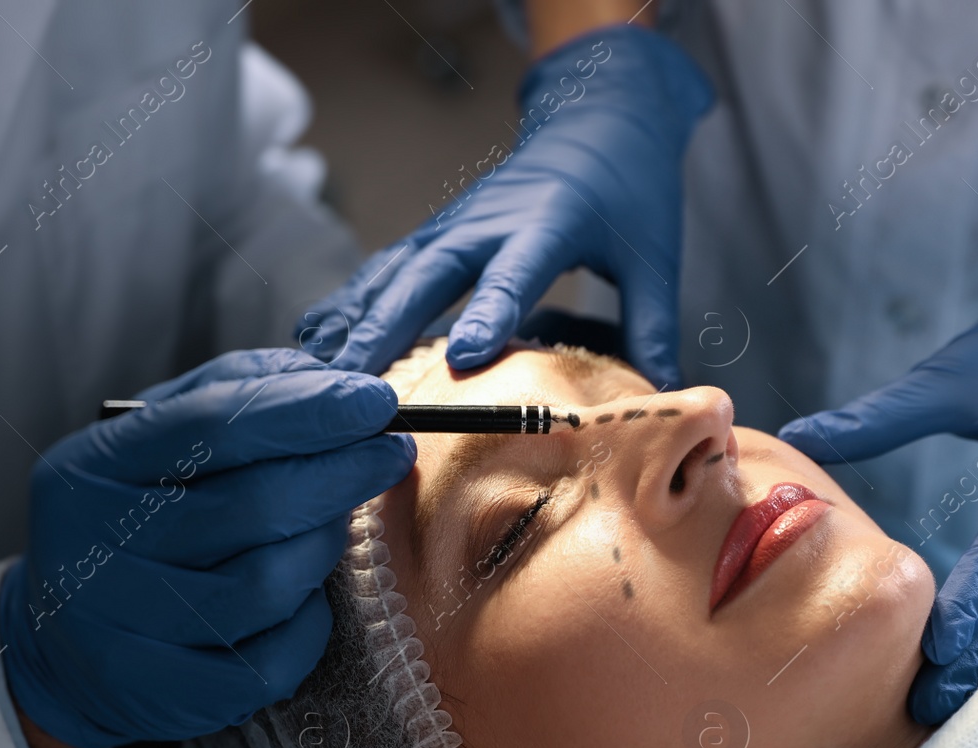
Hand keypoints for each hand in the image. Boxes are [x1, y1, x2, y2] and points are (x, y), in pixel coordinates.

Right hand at [0, 349, 414, 747]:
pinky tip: (304, 603)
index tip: (375, 402)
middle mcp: (93, 545)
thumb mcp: (159, 441)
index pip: (214, 425)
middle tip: (388, 455)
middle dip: (341, 475)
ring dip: (322, 550)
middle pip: (253, 506)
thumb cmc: (135, 520)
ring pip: (266, 585)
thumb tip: (332, 378)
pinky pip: (268, 662)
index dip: (308, 412)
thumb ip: (236, 394)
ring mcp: (120, 626)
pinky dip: (307, 628)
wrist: (59, 643)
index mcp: (94, 466)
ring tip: (332, 528)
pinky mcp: (156, 693)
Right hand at [298, 24, 711, 386]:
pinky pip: (385, 269)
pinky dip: (350, 303)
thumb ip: (653, 325)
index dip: (490, 313)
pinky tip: (316, 339)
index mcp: (547, 222)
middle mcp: (487, 221)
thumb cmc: (629, 189)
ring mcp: (453, 225)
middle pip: (428, 273)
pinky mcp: (436, 233)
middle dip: (389, 327)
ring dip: (355, 320)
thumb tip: (661, 397)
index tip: (468, 357)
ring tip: (318, 372)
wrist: (597, 120)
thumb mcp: (654, 257)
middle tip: (358, 382)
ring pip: (393, 272)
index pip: (514, 272)